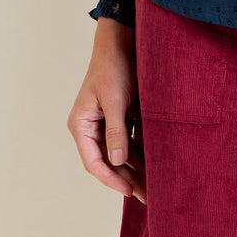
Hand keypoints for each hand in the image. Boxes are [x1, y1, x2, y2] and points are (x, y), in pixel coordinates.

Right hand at [67, 17, 146, 203]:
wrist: (123, 40)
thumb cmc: (114, 66)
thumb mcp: (114, 99)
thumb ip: (116, 131)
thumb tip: (117, 162)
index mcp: (81, 125)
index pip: (94, 162)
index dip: (111, 179)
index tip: (129, 191)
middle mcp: (91, 127)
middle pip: (108, 161)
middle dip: (127, 179)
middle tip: (147, 196)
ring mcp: (106, 122)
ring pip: (120, 154)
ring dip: (135, 169)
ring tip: (153, 186)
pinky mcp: (120, 116)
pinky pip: (130, 141)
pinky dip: (140, 153)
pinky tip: (155, 165)